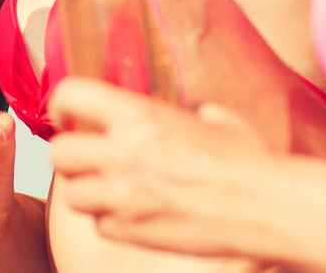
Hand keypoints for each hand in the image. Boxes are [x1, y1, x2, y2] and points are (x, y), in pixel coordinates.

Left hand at [48, 77, 277, 257]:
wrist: (266, 208)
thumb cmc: (249, 163)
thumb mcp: (219, 122)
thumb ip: (198, 116)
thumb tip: (204, 115)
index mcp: (140, 116)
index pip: (71, 95)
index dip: (62, 104)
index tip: (66, 113)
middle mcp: (123, 152)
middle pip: (60, 152)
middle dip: (70, 155)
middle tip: (85, 156)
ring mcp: (124, 195)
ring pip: (72, 194)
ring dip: (86, 190)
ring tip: (107, 188)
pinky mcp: (133, 231)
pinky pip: (100, 225)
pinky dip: (110, 221)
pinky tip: (131, 214)